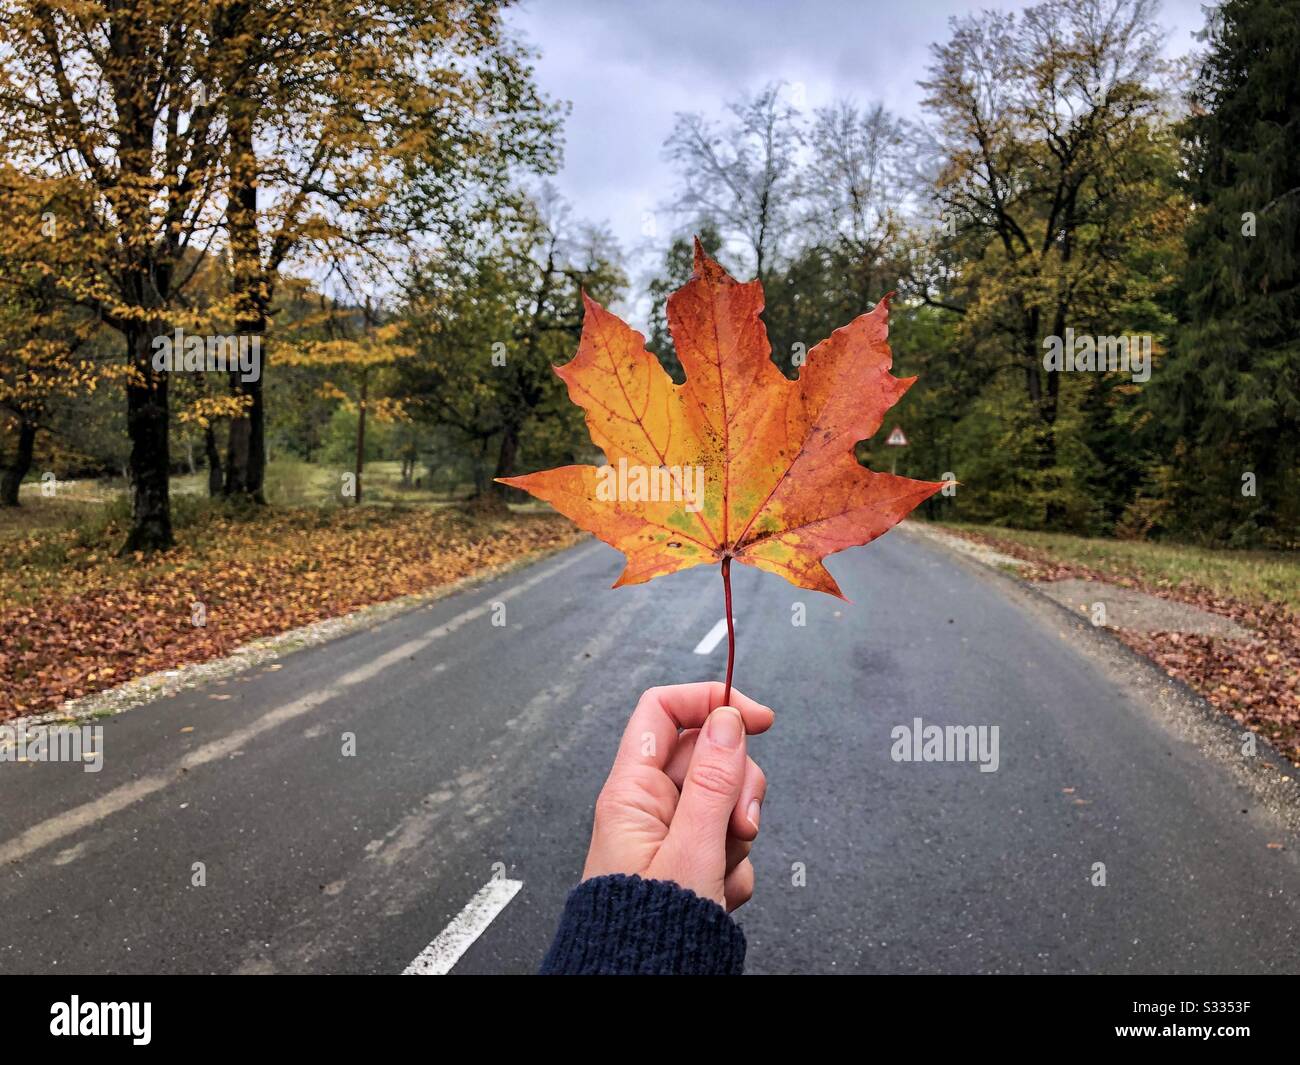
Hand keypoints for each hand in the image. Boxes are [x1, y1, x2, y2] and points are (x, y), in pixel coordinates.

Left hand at [582, 682, 773, 911]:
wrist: (643, 988)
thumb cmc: (646, 931)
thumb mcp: (691, 849)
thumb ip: (713, 780)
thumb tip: (726, 721)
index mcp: (633, 790)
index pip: (665, 709)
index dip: (711, 701)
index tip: (755, 716)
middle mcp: (649, 807)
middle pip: (708, 756)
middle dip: (738, 784)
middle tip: (738, 820)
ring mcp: (671, 836)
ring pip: (725, 802)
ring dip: (738, 833)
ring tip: (723, 864)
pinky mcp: (689, 864)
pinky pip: (728, 844)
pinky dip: (735, 867)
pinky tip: (719, 891)